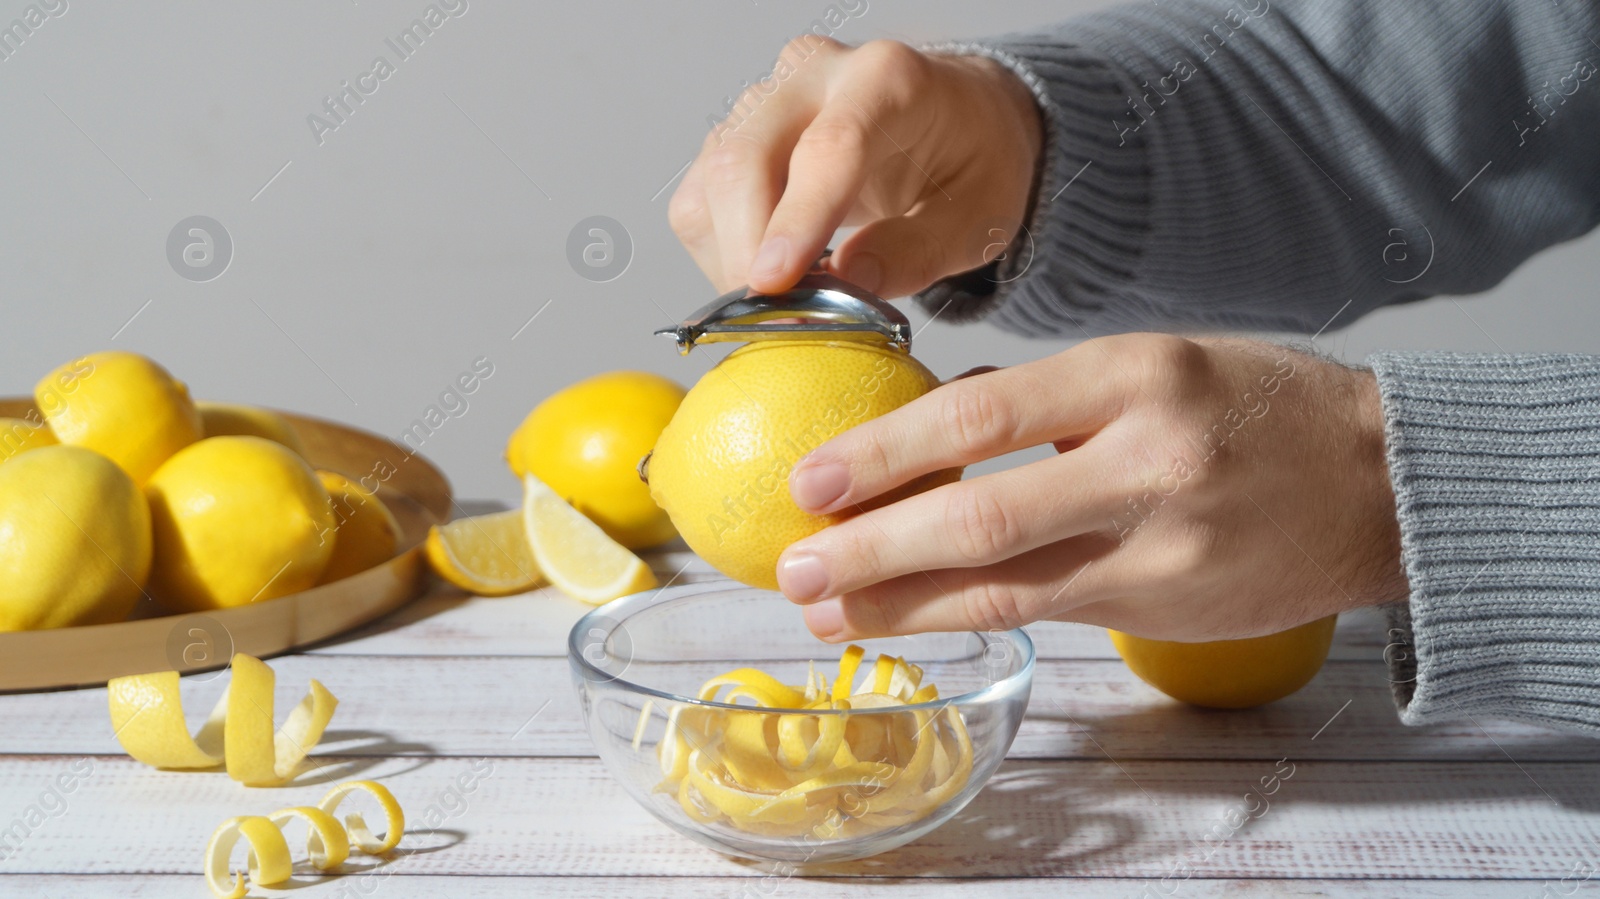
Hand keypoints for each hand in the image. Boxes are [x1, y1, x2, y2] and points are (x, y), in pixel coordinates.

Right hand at [669, 37, 1041, 297]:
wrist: (958, 121)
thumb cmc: (972, 163)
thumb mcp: (981, 218)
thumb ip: (918, 250)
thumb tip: (848, 284)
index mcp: (889, 79)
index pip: (828, 147)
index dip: (796, 220)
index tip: (775, 284)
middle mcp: (815, 74)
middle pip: (745, 158)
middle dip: (748, 251)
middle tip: (778, 320)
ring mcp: (766, 99)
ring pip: (711, 182)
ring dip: (734, 258)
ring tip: (792, 299)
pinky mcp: (734, 134)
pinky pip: (700, 201)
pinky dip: (722, 253)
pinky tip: (774, 271)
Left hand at [775, 335, 1409, 641]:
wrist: (1379, 482)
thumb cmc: (1259, 408)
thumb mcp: (1157, 361)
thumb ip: (1048, 394)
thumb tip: (935, 425)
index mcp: (1135, 373)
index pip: (980, 417)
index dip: (884, 455)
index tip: (812, 478)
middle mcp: (1146, 459)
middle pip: (979, 515)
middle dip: (870, 547)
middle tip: (794, 563)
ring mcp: (1161, 542)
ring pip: (1005, 586)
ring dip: (902, 603)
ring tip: (827, 609)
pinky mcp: (1167, 602)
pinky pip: (1045, 613)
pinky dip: (966, 616)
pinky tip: (911, 618)